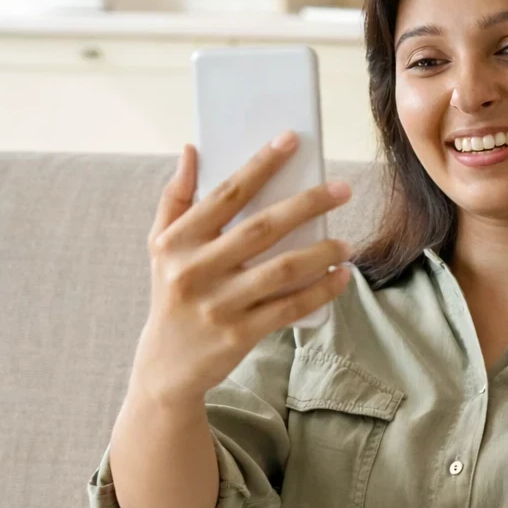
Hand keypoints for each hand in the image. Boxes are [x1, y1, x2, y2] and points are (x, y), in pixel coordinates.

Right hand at [132, 134, 352, 407]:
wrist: (166, 366)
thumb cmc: (172, 293)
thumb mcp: (160, 246)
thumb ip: (176, 197)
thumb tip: (192, 149)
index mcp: (176, 242)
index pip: (226, 194)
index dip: (260, 165)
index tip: (291, 140)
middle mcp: (195, 271)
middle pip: (262, 229)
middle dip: (307, 204)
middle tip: (343, 189)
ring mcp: (218, 305)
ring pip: (282, 270)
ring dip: (322, 252)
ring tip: (347, 242)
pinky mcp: (239, 334)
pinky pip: (290, 307)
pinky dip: (320, 291)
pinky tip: (341, 277)